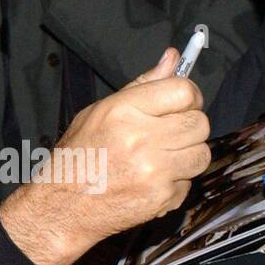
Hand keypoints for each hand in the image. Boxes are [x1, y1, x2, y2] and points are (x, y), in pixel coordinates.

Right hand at [0, 48, 209, 264]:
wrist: (63, 207)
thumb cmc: (79, 156)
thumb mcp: (101, 110)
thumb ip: (142, 84)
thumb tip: (173, 58)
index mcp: (124, 110)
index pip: (184, 92)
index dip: (190, 96)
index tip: (184, 104)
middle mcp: (141, 138)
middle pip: (199, 123)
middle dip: (190, 127)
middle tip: (171, 133)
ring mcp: (154, 170)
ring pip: (201, 154)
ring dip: (188, 155)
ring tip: (163, 158)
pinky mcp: (161, 197)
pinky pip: (189, 182)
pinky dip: (176, 183)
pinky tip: (152, 181)